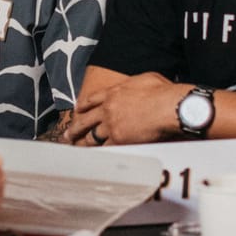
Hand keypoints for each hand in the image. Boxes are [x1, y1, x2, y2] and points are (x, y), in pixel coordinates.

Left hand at [67, 72, 184, 146]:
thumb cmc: (162, 91)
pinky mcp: (119, 139)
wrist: (168, 106)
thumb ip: (135, 84)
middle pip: (86, 120)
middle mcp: (108, 109)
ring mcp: (111, 125)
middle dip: (75, 128)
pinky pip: (105, 148)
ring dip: (83, 143)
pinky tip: (93, 157)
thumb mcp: (146, 78)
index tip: (78, 110)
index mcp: (113, 92)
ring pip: (92, 137)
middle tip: (68, 134)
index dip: (83, 106)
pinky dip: (99, 153)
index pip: (92, 100)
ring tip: (77, 148)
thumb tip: (139, 85)